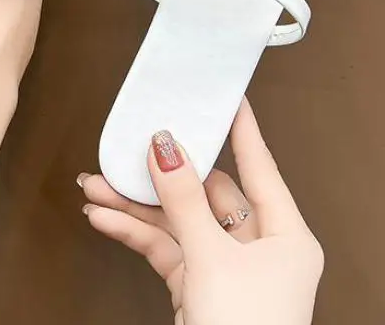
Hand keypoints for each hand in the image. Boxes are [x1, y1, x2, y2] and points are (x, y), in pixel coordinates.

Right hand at [80, 99, 323, 324]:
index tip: (227, 98)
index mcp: (285, 236)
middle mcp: (258, 249)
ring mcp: (225, 268)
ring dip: (135, 204)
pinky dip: (133, 232)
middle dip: (160, 175)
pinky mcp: (197, 287)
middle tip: (133, 148)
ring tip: (99, 183)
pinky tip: (105, 217)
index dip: (241, 130)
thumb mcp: (213, 258)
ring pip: (176, 221)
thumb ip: (185, 201)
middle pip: (204, 193)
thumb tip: (166, 149)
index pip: (259, 167)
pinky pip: (163, 247)